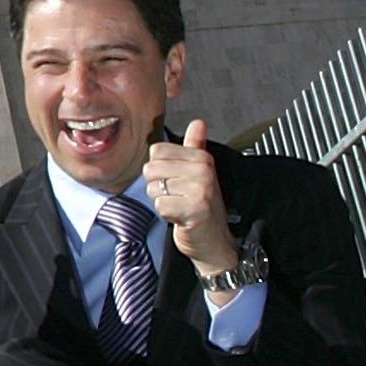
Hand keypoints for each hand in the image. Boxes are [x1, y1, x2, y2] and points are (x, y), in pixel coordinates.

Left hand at [143, 120, 238, 275]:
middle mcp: (203, 170)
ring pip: (154, 188)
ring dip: (163, 202)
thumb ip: (195, 147)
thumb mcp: (200, 174)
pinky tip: (181, 218)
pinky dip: (166, 215)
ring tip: (181, 207)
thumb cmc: (202, 208)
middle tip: (178, 198)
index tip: (177, 182)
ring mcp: (201, 189)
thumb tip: (199, 122)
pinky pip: (160, 205)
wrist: (215, 242)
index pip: (157, 151)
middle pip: (151, 169)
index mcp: (202, 158)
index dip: (160, 170)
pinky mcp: (195, 208)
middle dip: (158, 187)